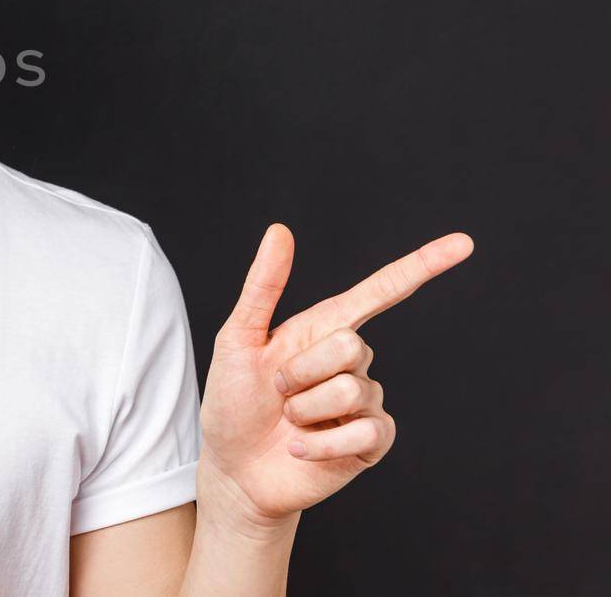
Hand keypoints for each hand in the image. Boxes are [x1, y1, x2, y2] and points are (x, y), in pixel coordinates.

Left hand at [197, 223, 472, 528]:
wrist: (234, 467)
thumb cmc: (234, 401)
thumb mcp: (237, 339)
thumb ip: (262, 286)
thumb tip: (280, 231)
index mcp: (323, 328)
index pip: (381, 292)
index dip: (422, 266)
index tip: (463, 243)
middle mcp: (351, 361)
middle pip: (352, 345)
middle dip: (302, 371)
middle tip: (278, 391)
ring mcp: (365, 401)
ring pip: (351, 391)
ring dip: (305, 410)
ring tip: (289, 422)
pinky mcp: (372, 442)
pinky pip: (363, 432)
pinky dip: (320, 444)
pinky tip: (301, 448)